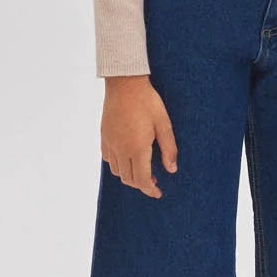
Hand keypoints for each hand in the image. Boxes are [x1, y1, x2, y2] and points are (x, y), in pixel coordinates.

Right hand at [101, 75, 177, 196]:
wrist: (124, 84)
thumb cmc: (148, 102)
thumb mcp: (164, 124)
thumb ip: (169, 149)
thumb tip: (172, 170)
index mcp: (137, 148)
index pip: (142, 180)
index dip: (150, 189)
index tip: (158, 193)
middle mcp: (121, 149)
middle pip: (129, 179)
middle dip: (141, 184)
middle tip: (154, 181)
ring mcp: (110, 143)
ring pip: (117, 172)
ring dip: (129, 176)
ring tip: (142, 170)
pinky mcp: (104, 137)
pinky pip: (108, 160)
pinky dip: (118, 166)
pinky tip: (128, 158)